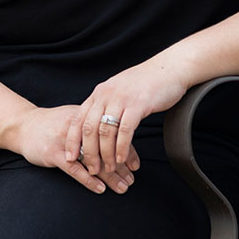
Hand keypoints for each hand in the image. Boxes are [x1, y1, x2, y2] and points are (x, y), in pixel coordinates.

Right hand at [10, 105, 138, 194]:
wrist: (24, 125)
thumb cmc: (53, 125)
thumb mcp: (76, 120)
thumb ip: (95, 128)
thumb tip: (121, 141)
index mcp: (88, 118)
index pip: (113, 134)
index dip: (126, 151)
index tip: (136, 167)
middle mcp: (80, 128)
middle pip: (106, 148)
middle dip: (121, 167)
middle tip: (131, 181)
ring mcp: (66, 141)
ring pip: (94, 160)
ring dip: (110, 176)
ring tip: (122, 187)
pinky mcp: (54, 153)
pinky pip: (75, 169)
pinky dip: (89, 179)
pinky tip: (100, 188)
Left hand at [64, 60, 187, 175]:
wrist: (169, 69)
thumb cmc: (145, 83)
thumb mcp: (118, 91)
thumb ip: (106, 105)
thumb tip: (96, 125)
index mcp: (98, 93)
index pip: (77, 119)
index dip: (71, 140)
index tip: (69, 157)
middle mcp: (105, 95)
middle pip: (89, 129)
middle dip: (88, 152)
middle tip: (91, 169)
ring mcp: (121, 99)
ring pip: (106, 132)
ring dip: (106, 154)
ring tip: (109, 168)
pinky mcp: (137, 104)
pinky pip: (125, 131)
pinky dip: (122, 147)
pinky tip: (122, 158)